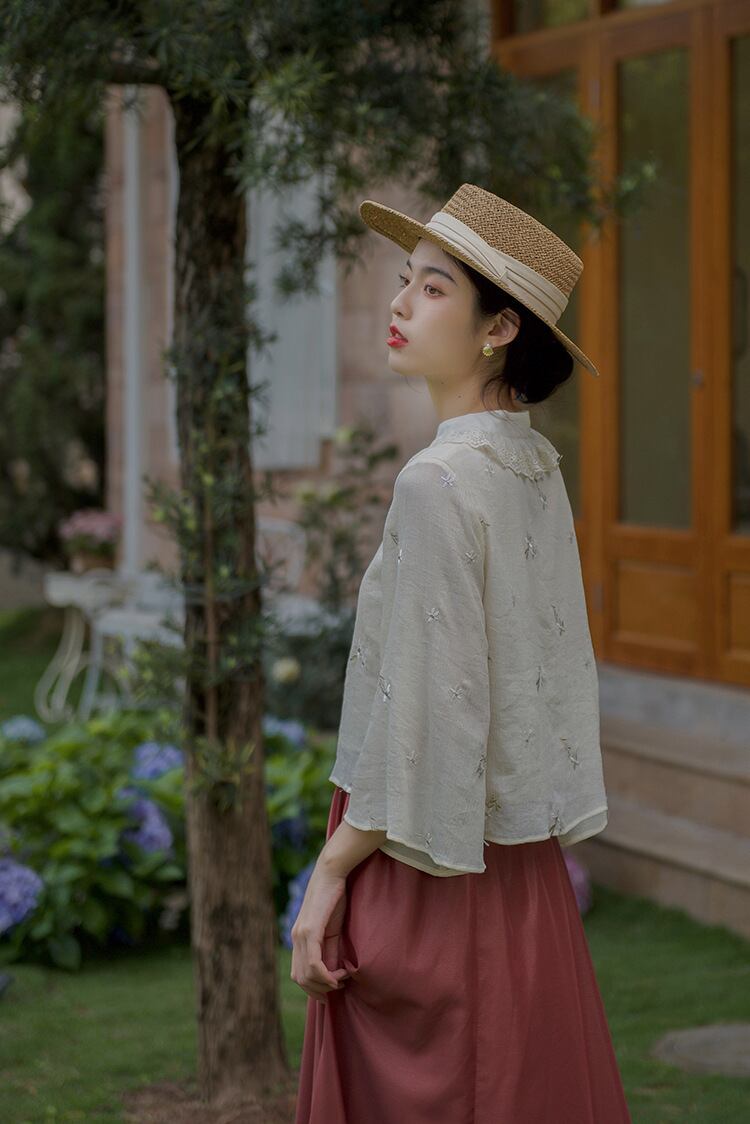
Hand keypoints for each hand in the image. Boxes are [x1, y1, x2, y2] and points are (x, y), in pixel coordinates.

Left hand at [290, 862, 350, 1005]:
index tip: (335, 985)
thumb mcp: (332, 929)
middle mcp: (296, 938)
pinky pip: (313, 963)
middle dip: (320, 990)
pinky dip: (326, 975)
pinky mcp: (310, 930)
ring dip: (325, 984)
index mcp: (299, 938)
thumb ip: (330, 950)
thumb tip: (333, 972)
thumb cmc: (334, 898)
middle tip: (340, 985)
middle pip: (300, 979)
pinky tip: (339, 975)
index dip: (315, 987)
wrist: (331, 873)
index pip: (299, 974)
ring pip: (305, 975)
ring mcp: (301, 934)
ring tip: (342, 978)